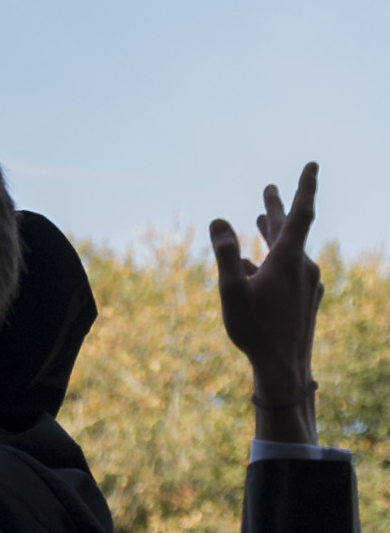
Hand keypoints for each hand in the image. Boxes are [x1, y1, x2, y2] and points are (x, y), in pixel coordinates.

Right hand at [211, 163, 319, 436]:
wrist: (285, 368)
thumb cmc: (256, 329)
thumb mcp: (231, 290)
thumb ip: (225, 253)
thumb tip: (219, 220)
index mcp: (289, 260)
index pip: (300, 214)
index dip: (305, 187)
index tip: (312, 164)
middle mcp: (303, 268)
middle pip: (290, 230)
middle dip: (277, 208)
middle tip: (269, 188)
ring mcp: (307, 285)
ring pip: (288, 250)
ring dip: (273, 234)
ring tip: (260, 219)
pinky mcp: (305, 300)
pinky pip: (288, 270)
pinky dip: (272, 260)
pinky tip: (255, 265)